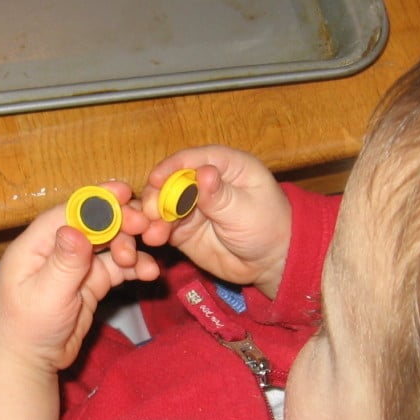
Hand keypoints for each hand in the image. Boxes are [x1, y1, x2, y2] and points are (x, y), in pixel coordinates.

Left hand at [0, 183, 159, 373]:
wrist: (30, 362)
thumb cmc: (27, 330)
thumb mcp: (45, 296)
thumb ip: (63, 264)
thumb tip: (76, 229)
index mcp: (36, 245)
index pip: (69, 212)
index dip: (97, 200)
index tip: (124, 193)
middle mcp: (57, 249)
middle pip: (94, 223)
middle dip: (122, 222)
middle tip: (146, 227)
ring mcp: (76, 265)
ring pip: (110, 244)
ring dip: (131, 248)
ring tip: (146, 264)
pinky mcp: (91, 282)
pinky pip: (117, 267)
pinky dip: (134, 268)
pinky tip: (149, 273)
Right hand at [136, 146, 291, 298]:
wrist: (270, 262)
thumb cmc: (268, 227)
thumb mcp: (247, 210)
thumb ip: (222, 196)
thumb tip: (203, 173)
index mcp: (226, 165)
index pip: (194, 158)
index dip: (172, 167)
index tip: (156, 179)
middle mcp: (204, 181)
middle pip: (171, 179)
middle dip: (156, 194)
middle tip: (149, 211)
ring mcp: (191, 204)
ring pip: (162, 203)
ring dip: (152, 215)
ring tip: (151, 232)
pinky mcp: (183, 228)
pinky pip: (163, 225)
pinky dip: (155, 230)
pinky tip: (153, 238)